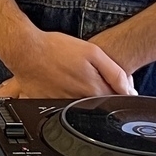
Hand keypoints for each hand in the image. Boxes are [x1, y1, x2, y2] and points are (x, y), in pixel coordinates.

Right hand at [0, 28, 133, 98]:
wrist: (26, 51)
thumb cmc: (56, 49)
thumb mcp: (93, 52)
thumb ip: (115, 73)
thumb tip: (129, 90)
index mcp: (93, 90)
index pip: (117, 99)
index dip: (121, 90)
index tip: (117, 83)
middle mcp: (79, 102)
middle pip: (100, 105)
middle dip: (104, 94)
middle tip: (93, 77)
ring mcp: (64, 105)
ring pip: (83, 106)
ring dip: (85, 95)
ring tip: (77, 78)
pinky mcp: (50, 104)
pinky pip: (65, 106)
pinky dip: (68, 96)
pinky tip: (64, 83)